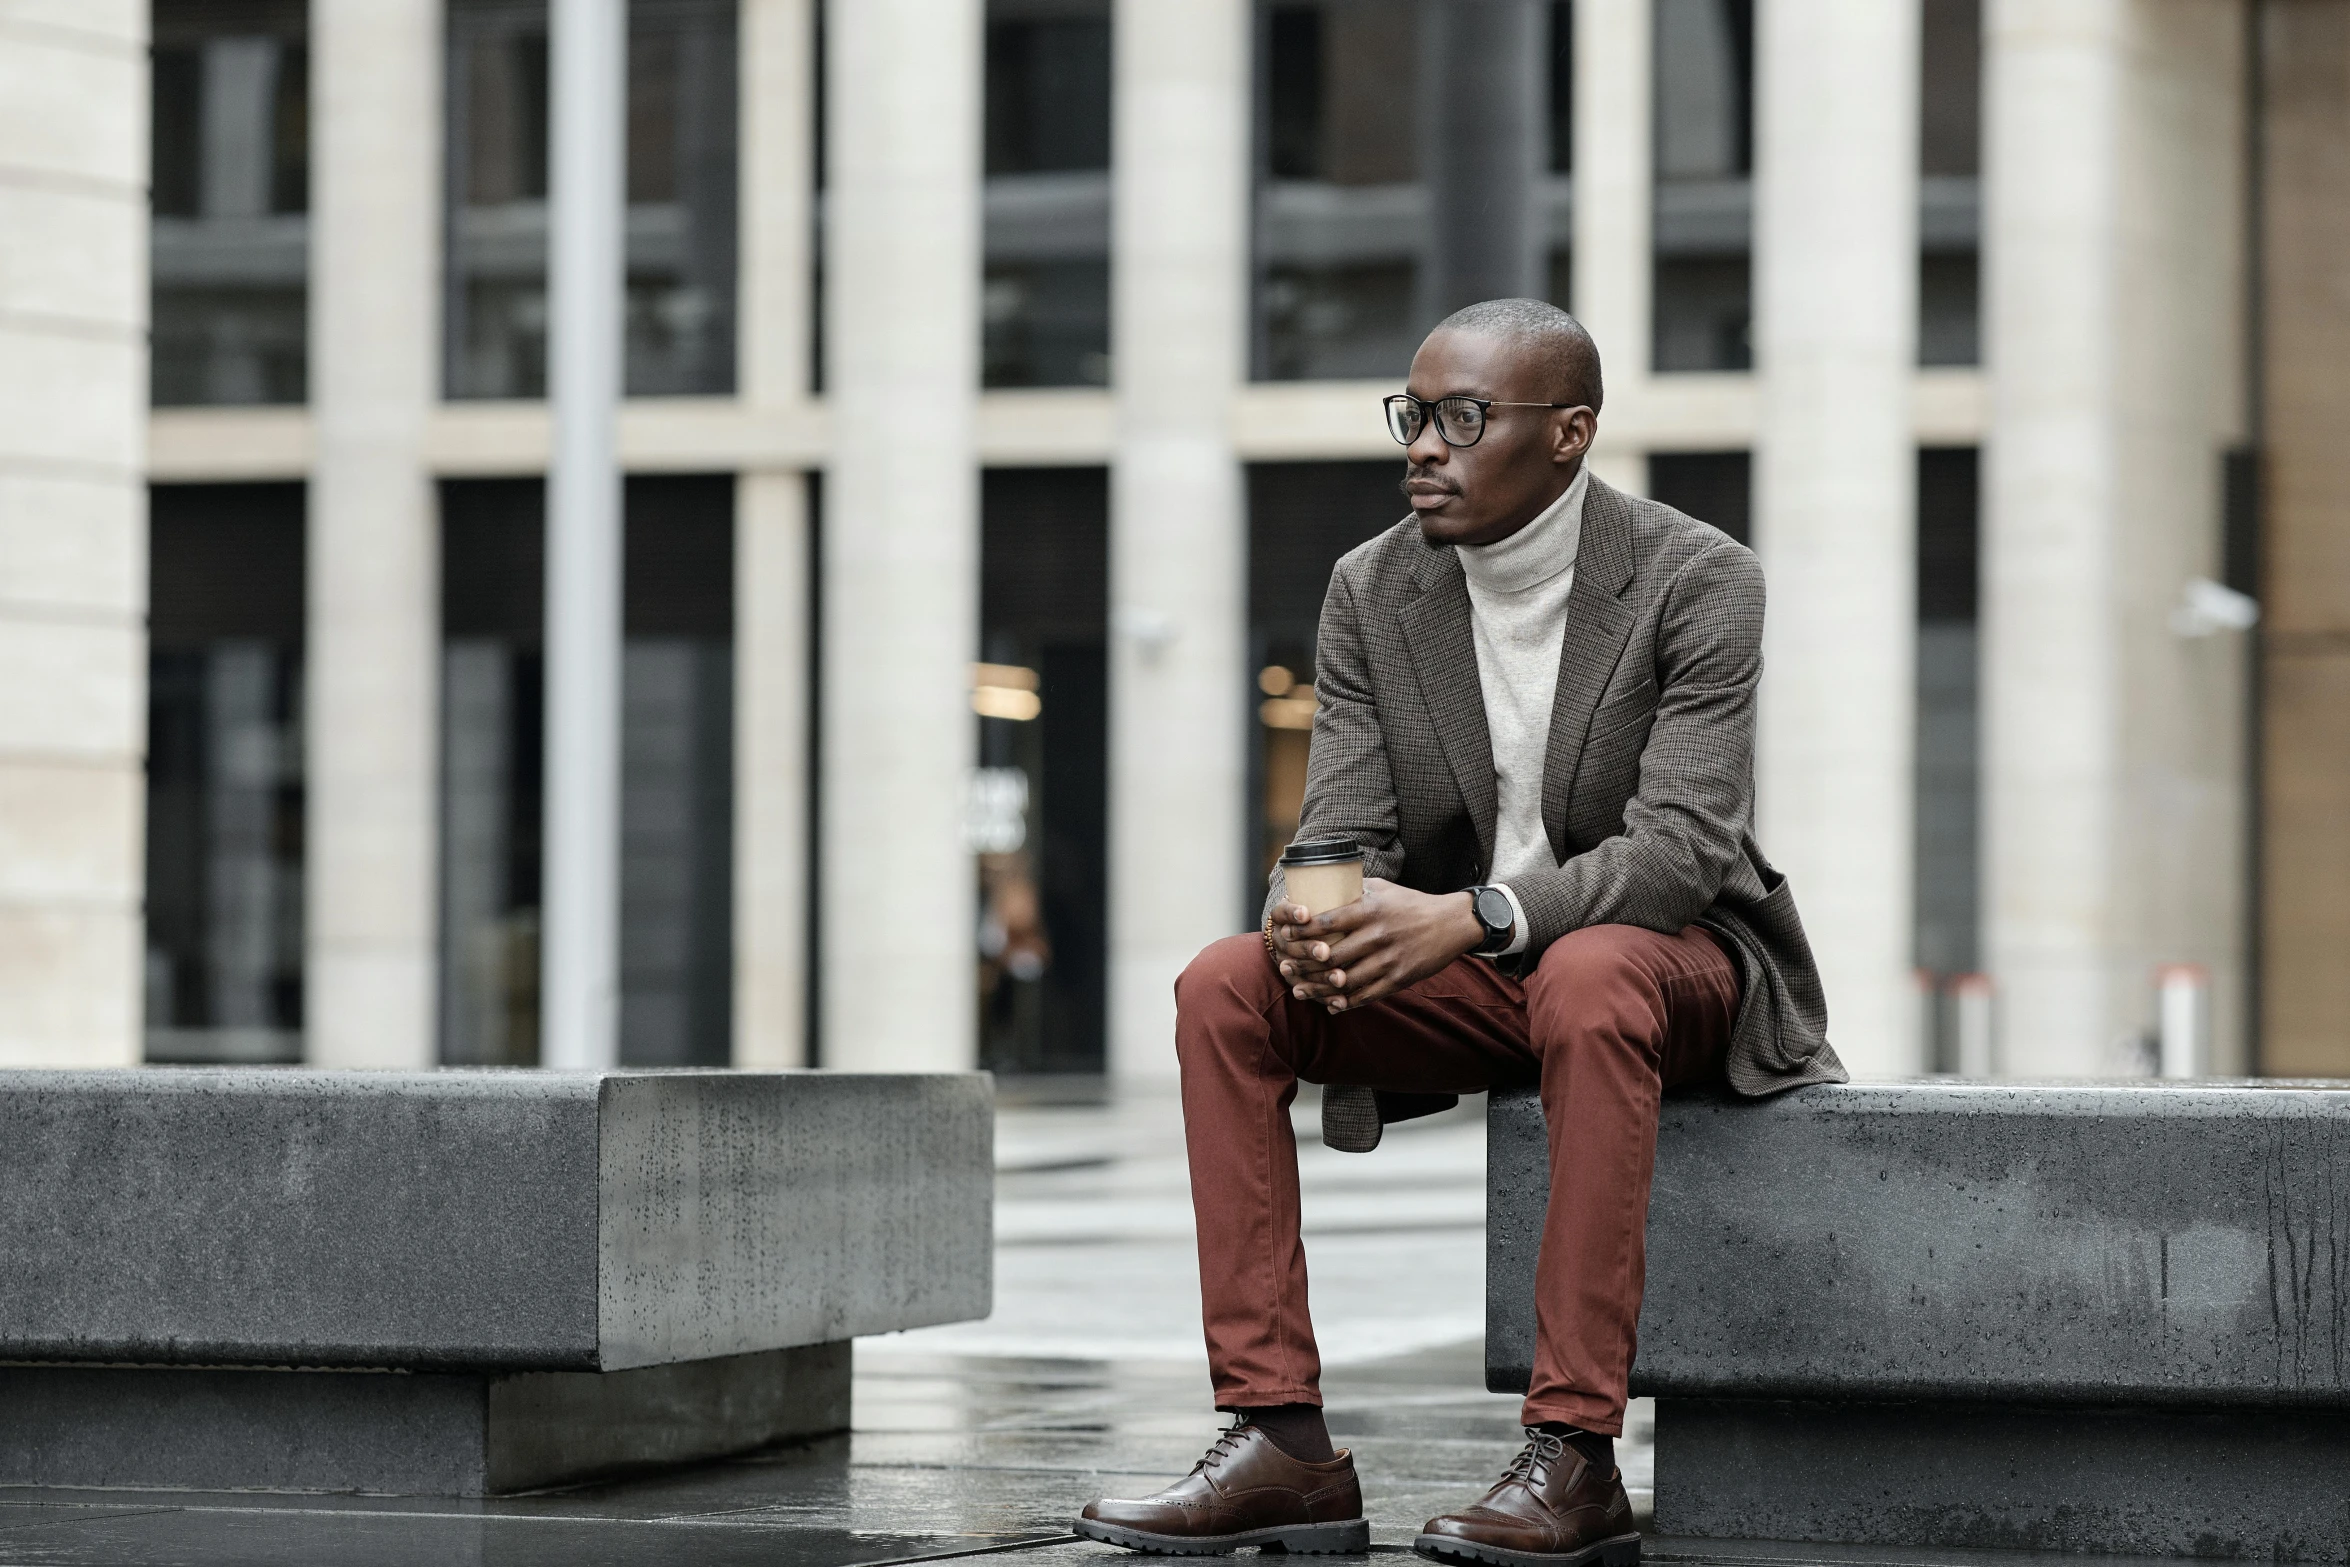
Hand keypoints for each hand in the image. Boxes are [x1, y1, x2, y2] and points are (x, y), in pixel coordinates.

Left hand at [1272, 879, 1483, 1013]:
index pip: (1326, 922)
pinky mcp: (1399, 979)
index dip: (1301, 931)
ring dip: (1319, 988)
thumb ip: (1355, 889)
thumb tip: (1325, 886)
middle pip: (1330, 955)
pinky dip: (1345, 1002)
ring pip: (1345, 980)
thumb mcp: (1383, 889)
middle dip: (1303, 963)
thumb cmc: (1413, 903)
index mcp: (1370, 910)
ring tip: (1300, 990)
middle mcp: (1377, 935)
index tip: (1287, 935)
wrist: (1452, 923)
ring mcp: (1388, 960)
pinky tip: (1331, 1003)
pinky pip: (1366, 995)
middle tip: (1286, 966)